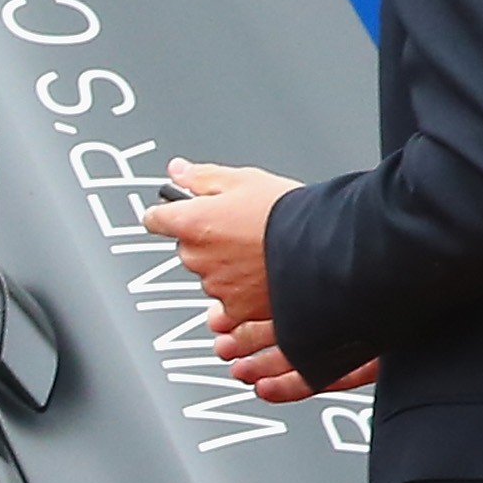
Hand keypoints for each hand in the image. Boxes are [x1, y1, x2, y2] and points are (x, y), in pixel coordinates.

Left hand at [136, 159, 296, 359]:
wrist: (326, 249)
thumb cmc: (288, 213)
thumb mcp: (244, 179)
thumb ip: (202, 177)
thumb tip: (177, 171)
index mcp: (192, 222)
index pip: (156, 219)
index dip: (169, 213)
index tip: (177, 212)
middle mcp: (197, 257)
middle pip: (188, 248)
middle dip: (207, 240)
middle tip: (241, 230)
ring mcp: (215, 286)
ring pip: (210, 275)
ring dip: (226, 267)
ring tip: (260, 253)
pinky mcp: (236, 311)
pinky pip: (229, 303)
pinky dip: (242, 293)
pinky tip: (265, 277)